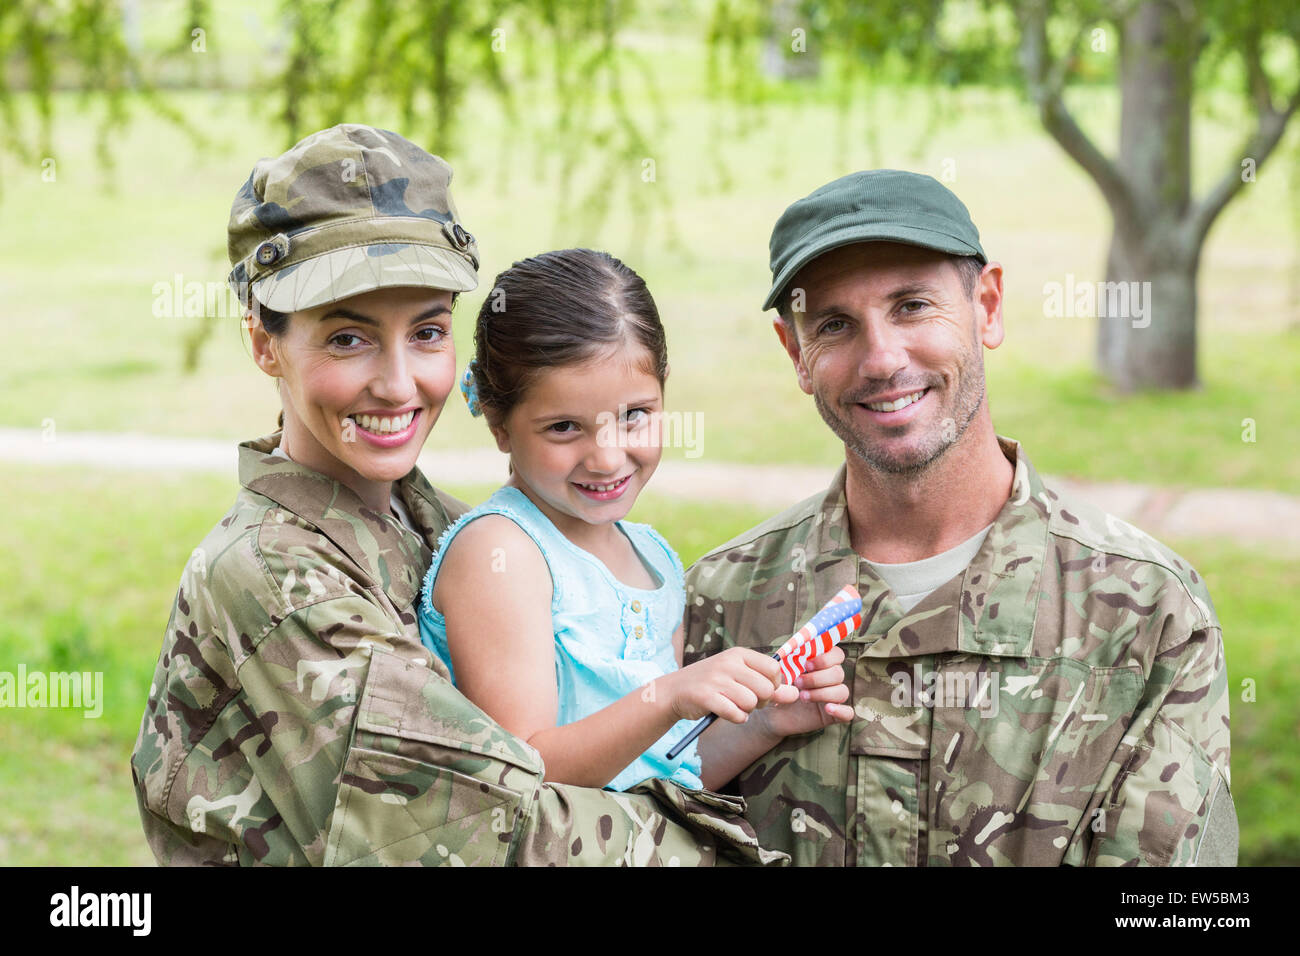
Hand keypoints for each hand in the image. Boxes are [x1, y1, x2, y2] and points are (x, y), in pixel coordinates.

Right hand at [666, 647, 782, 722]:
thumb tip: (795, 694)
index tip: (762, 690)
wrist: (675, 691)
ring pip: (752, 702)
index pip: (774, 669)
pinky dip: (736, 718)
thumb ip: (769, 686)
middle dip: (761, 701)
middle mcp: (728, 663)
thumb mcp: (740, 678)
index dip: (775, 685)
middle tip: (747, 701)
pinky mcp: (706, 696)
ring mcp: (716, 679)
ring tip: (733, 705)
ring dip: (746, 710)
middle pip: (766, 689)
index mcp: (739, 654)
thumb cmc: (713, 683)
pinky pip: (736, 714)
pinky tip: (726, 712)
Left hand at [756, 646, 853, 738]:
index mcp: (821, 664)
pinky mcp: (832, 715)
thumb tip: (794, 648)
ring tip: (802, 697)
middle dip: (817, 678)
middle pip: (838, 673)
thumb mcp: (780, 672)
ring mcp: (832, 697)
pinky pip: (848, 713)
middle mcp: (830, 679)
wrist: (770, 713)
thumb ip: (789, 659)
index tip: (806, 664)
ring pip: (842, 691)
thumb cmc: (777, 688)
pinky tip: (828, 708)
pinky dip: (841, 710)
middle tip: (798, 682)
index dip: (825, 658)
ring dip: (822, 693)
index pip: (837, 655)